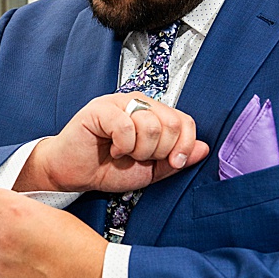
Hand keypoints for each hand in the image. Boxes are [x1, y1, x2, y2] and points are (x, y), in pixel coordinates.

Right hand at [15, 93, 209, 193]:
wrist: (74, 174)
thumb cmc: (109, 169)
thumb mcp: (151, 171)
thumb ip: (176, 160)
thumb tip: (204, 148)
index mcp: (155, 114)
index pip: (185, 122)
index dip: (184, 145)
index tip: (174, 162)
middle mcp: (139, 103)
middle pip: (171, 123)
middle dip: (160, 151)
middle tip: (140, 157)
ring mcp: (120, 102)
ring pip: (151, 125)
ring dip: (139, 150)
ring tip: (124, 153)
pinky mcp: (100, 108)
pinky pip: (126, 126)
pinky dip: (123, 145)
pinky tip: (113, 149)